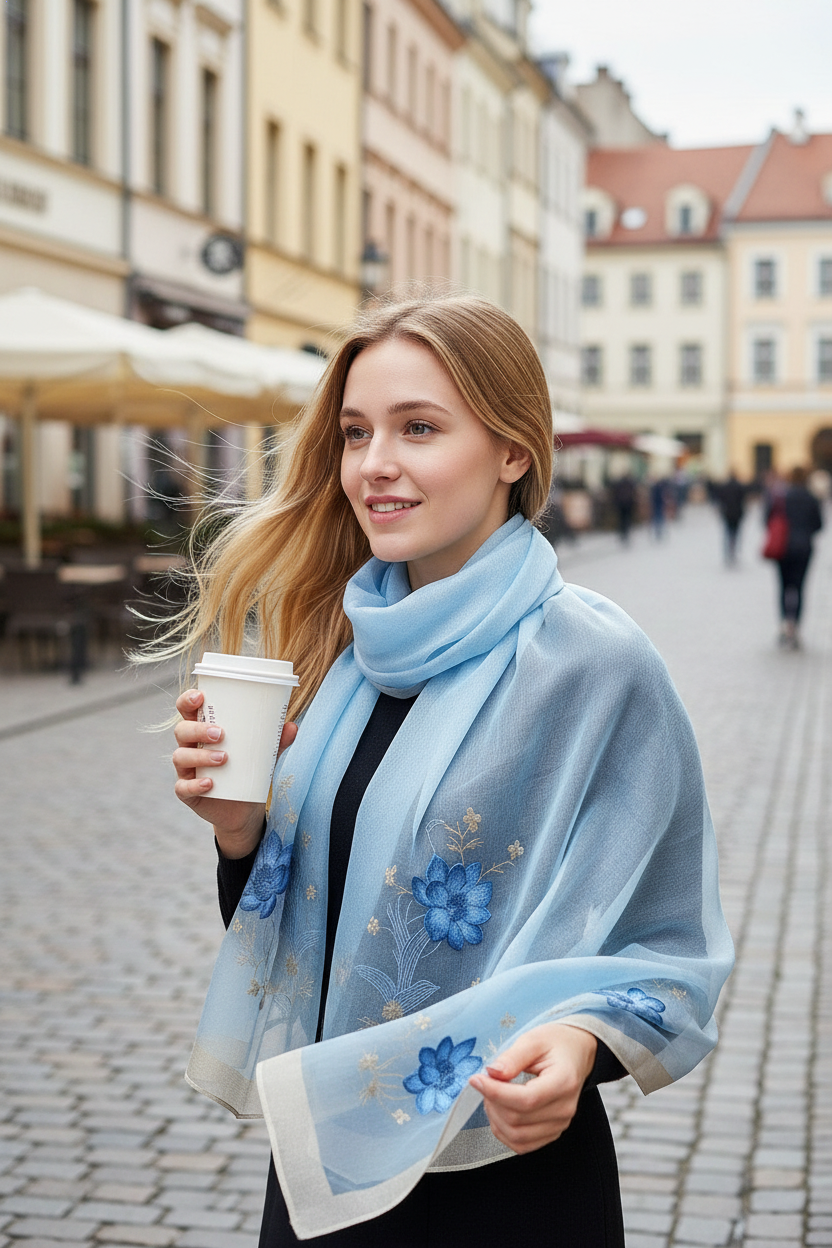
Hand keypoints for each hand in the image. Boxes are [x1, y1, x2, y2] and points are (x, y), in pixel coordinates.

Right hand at [172, 688, 297, 858]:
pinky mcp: (188, 793)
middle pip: (182, 731)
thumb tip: (292, 727)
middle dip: (198, 729)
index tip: (199, 696)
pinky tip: (210, 784)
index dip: (187, 701)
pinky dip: (195, 785)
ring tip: (224, 758)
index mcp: (203, 731)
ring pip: (180, 757)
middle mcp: (191, 747)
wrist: (245, 809)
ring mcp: (187, 771)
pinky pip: (183, 788)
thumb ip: (276, 741)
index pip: (187, 711)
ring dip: (200, 755)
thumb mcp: (264, 755)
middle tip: (221, 733)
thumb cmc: (248, 772)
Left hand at [469, 1023, 597, 1154]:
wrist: (576, 1053)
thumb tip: (492, 1073)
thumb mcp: (533, 1040)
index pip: (526, 1099)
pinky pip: (523, 1145)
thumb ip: (512, 1057)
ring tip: (492, 1095)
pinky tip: (499, 1111)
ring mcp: (559, 1124)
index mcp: (564, 1082)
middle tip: (485, 1082)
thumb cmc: (556, 1044)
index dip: (496, 1092)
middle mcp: (564, 1109)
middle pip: (518, 1120)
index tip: (476, 1079)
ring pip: (517, 1137)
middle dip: (492, 1102)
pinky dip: (504, 1132)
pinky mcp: (552, 1133)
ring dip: (496, 1119)